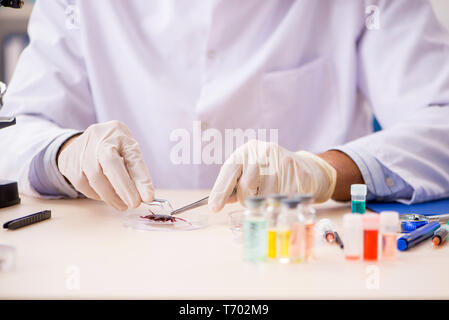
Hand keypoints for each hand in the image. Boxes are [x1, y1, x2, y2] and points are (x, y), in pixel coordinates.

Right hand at [57, 120, 153, 210]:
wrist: (87, 139)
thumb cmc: (115, 147)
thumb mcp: (129, 153)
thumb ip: (136, 172)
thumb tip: (145, 196)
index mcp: (119, 133)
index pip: (132, 156)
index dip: (141, 177)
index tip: (148, 196)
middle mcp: (98, 136)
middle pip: (110, 162)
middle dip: (123, 188)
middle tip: (134, 204)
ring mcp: (81, 147)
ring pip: (94, 177)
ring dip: (110, 196)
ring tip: (121, 204)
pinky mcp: (68, 160)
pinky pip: (82, 183)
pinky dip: (96, 194)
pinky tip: (104, 194)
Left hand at [208, 140, 336, 211]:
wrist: (301, 168)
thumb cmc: (267, 172)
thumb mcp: (248, 171)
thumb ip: (233, 184)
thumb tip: (216, 202)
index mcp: (247, 149)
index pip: (229, 170)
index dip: (220, 190)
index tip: (214, 208)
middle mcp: (264, 151)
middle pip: (246, 186)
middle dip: (245, 198)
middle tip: (252, 196)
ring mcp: (282, 161)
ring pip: (263, 196)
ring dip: (262, 203)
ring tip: (268, 193)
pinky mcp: (296, 174)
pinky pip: (279, 200)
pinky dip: (277, 204)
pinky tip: (281, 194)